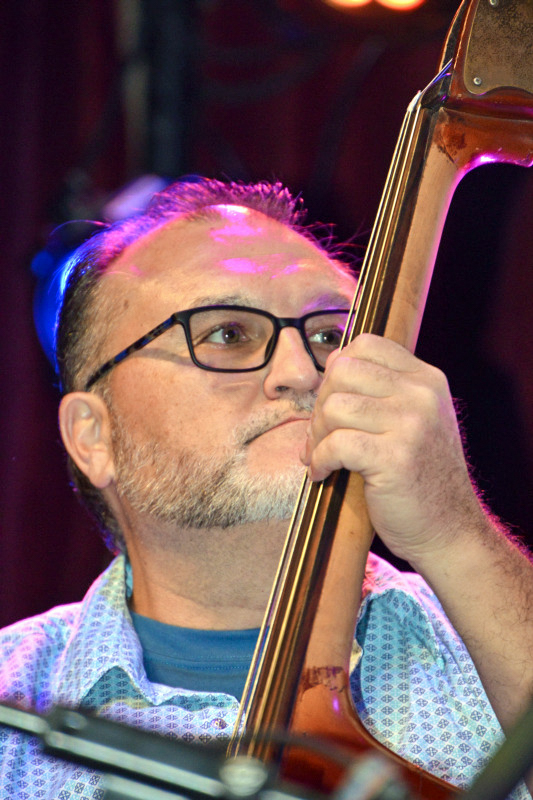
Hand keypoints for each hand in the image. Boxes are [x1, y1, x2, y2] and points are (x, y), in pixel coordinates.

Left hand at [301, 333, 484, 567]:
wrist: (449, 530)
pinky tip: (323, 474)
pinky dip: (319, 460)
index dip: (336, 371)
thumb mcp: (415, 420)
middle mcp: (422, 395)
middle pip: (342, 372)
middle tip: (320, 435)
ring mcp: (411, 424)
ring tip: (321, 456)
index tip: (332, 403)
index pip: (366, 344)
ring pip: (333, 407)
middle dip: (320, 404)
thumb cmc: (421, 478)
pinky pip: (335, 444)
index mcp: (426, 379)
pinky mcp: (394, 458)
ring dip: (316, 435)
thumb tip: (332, 363)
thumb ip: (384, 390)